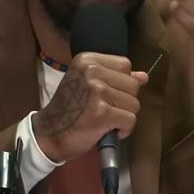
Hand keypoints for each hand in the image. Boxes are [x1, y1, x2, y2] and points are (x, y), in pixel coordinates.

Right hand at [33, 53, 147, 161]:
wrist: (49, 133)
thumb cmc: (70, 109)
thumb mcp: (89, 86)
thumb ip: (116, 78)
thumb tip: (144, 76)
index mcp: (87, 60)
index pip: (125, 65)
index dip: (122, 83)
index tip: (109, 94)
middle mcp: (91, 71)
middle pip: (133, 85)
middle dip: (125, 101)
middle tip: (108, 110)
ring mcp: (96, 91)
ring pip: (134, 103)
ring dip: (125, 116)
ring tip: (108, 121)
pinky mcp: (101, 112)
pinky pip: (130, 119)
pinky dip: (124, 129)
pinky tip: (110, 131)